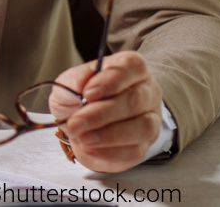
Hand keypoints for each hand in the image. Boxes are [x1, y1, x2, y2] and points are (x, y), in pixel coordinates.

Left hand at [54, 51, 163, 171]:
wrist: (81, 125)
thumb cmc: (79, 98)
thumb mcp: (68, 84)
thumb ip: (74, 81)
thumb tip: (82, 86)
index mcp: (129, 68)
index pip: (131, 67)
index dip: (111, 81)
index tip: (88, 94)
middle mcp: (146, 91)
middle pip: (134, 100)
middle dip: (102, 114)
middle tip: (76, 122)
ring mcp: (150, 119)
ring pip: (142, 127)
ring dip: (108, 135)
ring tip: (83, 138)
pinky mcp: (145, 145)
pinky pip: (136, 150)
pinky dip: (110, 151)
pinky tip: (90, 148)